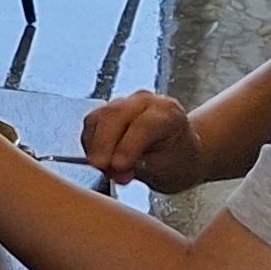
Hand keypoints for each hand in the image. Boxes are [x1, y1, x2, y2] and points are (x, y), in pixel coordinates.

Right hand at [82, 90, 206, 191]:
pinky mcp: (110, 109)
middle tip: (101, 168)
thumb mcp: (165, 169)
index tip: (117, 166)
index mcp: (169, 113)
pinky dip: (91, 142)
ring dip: (95, 145)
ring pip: (99, 117)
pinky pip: (93, 122)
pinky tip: (97, 158)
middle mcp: (146, 101)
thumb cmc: (177, 162)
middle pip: (115, 115)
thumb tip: (112, 168)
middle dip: (104, 144)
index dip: (127, 146)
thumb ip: (138, 166)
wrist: (179, 153)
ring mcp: (126, 102)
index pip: (144, 124)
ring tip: (103, 168)